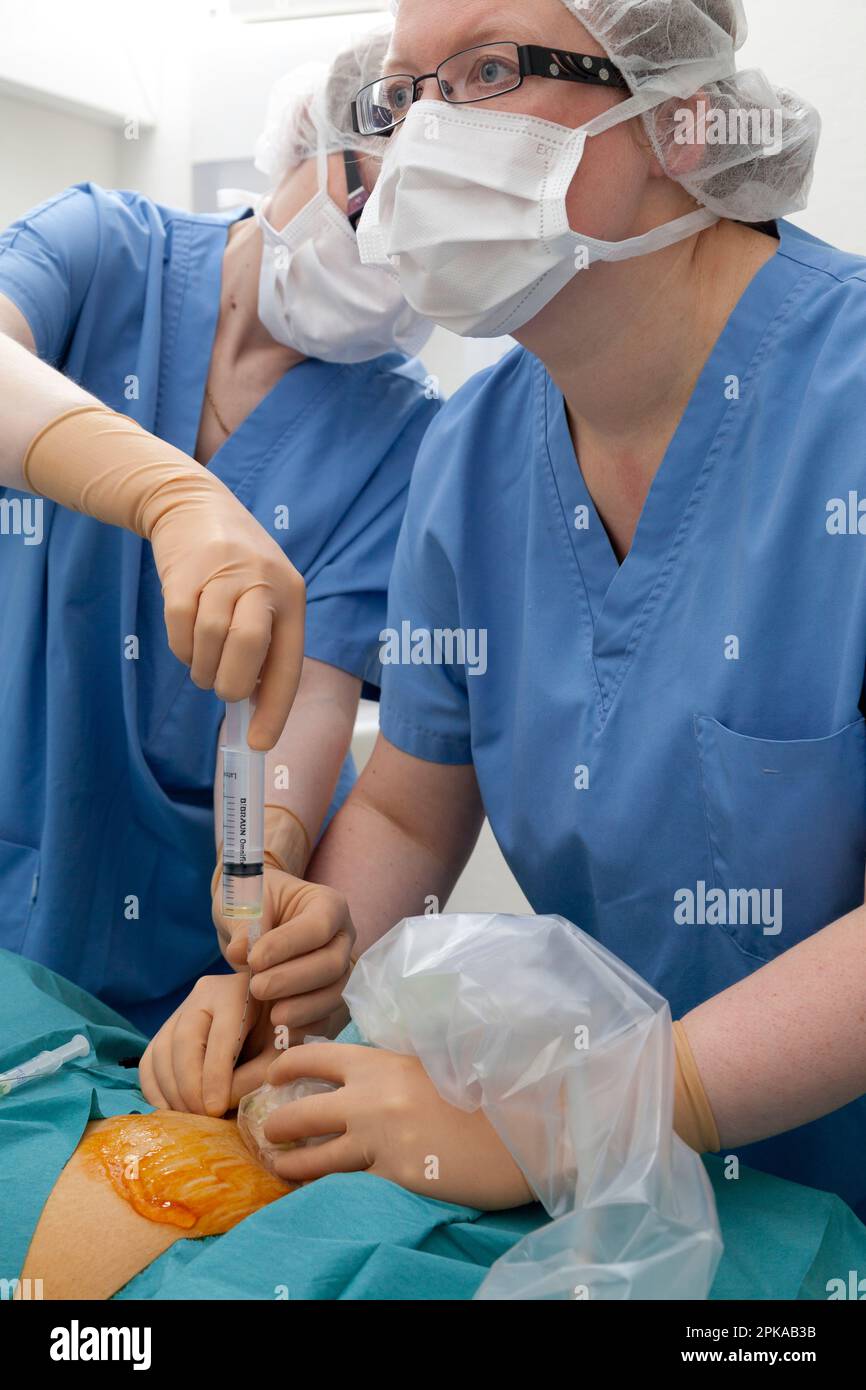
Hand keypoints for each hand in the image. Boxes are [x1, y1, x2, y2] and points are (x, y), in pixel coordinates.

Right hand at [20, 404, 304, 749]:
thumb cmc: (236, 567)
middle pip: (248, 648)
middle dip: (231, 684)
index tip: (261, 744)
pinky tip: (188, 641)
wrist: (192, 505)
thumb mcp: (265, 595)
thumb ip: (266, 644)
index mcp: (292, 596)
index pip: (288, 663)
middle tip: (223, 690)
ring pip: (210, 641)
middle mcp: (262, 582)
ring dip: (203, 668)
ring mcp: (221, 574)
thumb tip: (254, 703)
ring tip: (204, 664)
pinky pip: (180, 628)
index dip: (275, 708)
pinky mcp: (184, 573)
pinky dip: (182, 648)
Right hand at [139, 974, 281, 1116]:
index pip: (220, 1036)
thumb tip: (217, 1105)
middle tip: (203, 1117)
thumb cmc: (281, 1030)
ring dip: (171, 1091)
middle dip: (190, 1086)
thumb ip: (256, 1074)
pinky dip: (155, 1089)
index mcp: (238, 991)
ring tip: (190, 1118)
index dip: (215, 1076)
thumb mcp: (281, 1049)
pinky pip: (150, 1059)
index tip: (216, 1109)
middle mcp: (204, 993)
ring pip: (161, 1051)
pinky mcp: (167, 1028)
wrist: (271, 1012)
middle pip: (184, 1042)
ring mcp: (182, 1009)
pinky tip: (171, 1112)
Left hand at [219, 875, 354, 1039]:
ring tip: (270, 1016)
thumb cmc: (254, 904)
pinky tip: (282, 1032)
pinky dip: (307, 1028)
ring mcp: (341, 969)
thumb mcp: (245, 902)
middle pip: (332, 964)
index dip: (288, 945)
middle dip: (294, 980)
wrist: (255, 920)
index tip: (254, 960)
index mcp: (328, 905)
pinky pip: (329, 1018)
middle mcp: (342, 937)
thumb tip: (240, 952)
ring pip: (335, 994)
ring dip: (303, 1009)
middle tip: (257, 988)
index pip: (318, 926)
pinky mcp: (331, 997)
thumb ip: (245, 924)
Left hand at [262, 1044, 533, 1210]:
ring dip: (288, 1164)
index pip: (314, 1056)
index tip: (272, 1077)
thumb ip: (392, 1063)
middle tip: (268, 1131)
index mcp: (380, 1062)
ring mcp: (380, 1140)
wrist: (524, 1127)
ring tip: (280, 1167)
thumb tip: (363, 1067)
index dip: (284, 1066)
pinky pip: (344, 1186)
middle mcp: (371, 1097)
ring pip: (312, 1158)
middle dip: (275, 1125)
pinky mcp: (394, 1177)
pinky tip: (317, 1193)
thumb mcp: (432, 1061)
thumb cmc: (484, 1090)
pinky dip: (325, 1190)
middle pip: (300, 1111)